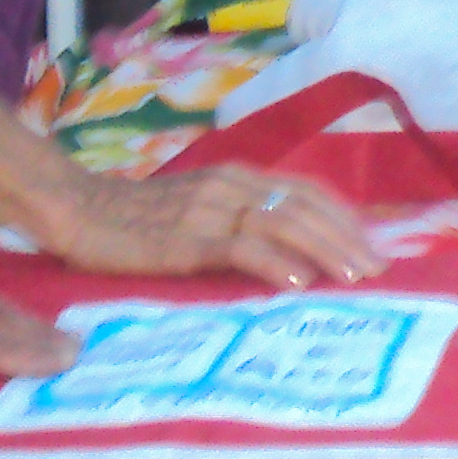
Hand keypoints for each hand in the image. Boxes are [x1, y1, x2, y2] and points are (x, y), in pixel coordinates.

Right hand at [48, 162, 380, 288]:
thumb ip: (239, 220)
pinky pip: (240, 246)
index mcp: (239, 176)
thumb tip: (290, 251)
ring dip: (326, 251)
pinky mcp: (187, 238)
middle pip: (306, 207)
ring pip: (284, 223)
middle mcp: (233, 186)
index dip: (345, 219)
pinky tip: (298, 282)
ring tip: (354, 278)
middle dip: (348, 239)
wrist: (77, 210)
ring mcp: (211, 209)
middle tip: (380, 271)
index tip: (374, 248)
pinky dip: (275, 262)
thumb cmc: (137, 218)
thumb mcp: (199, 208)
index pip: (308, 192)